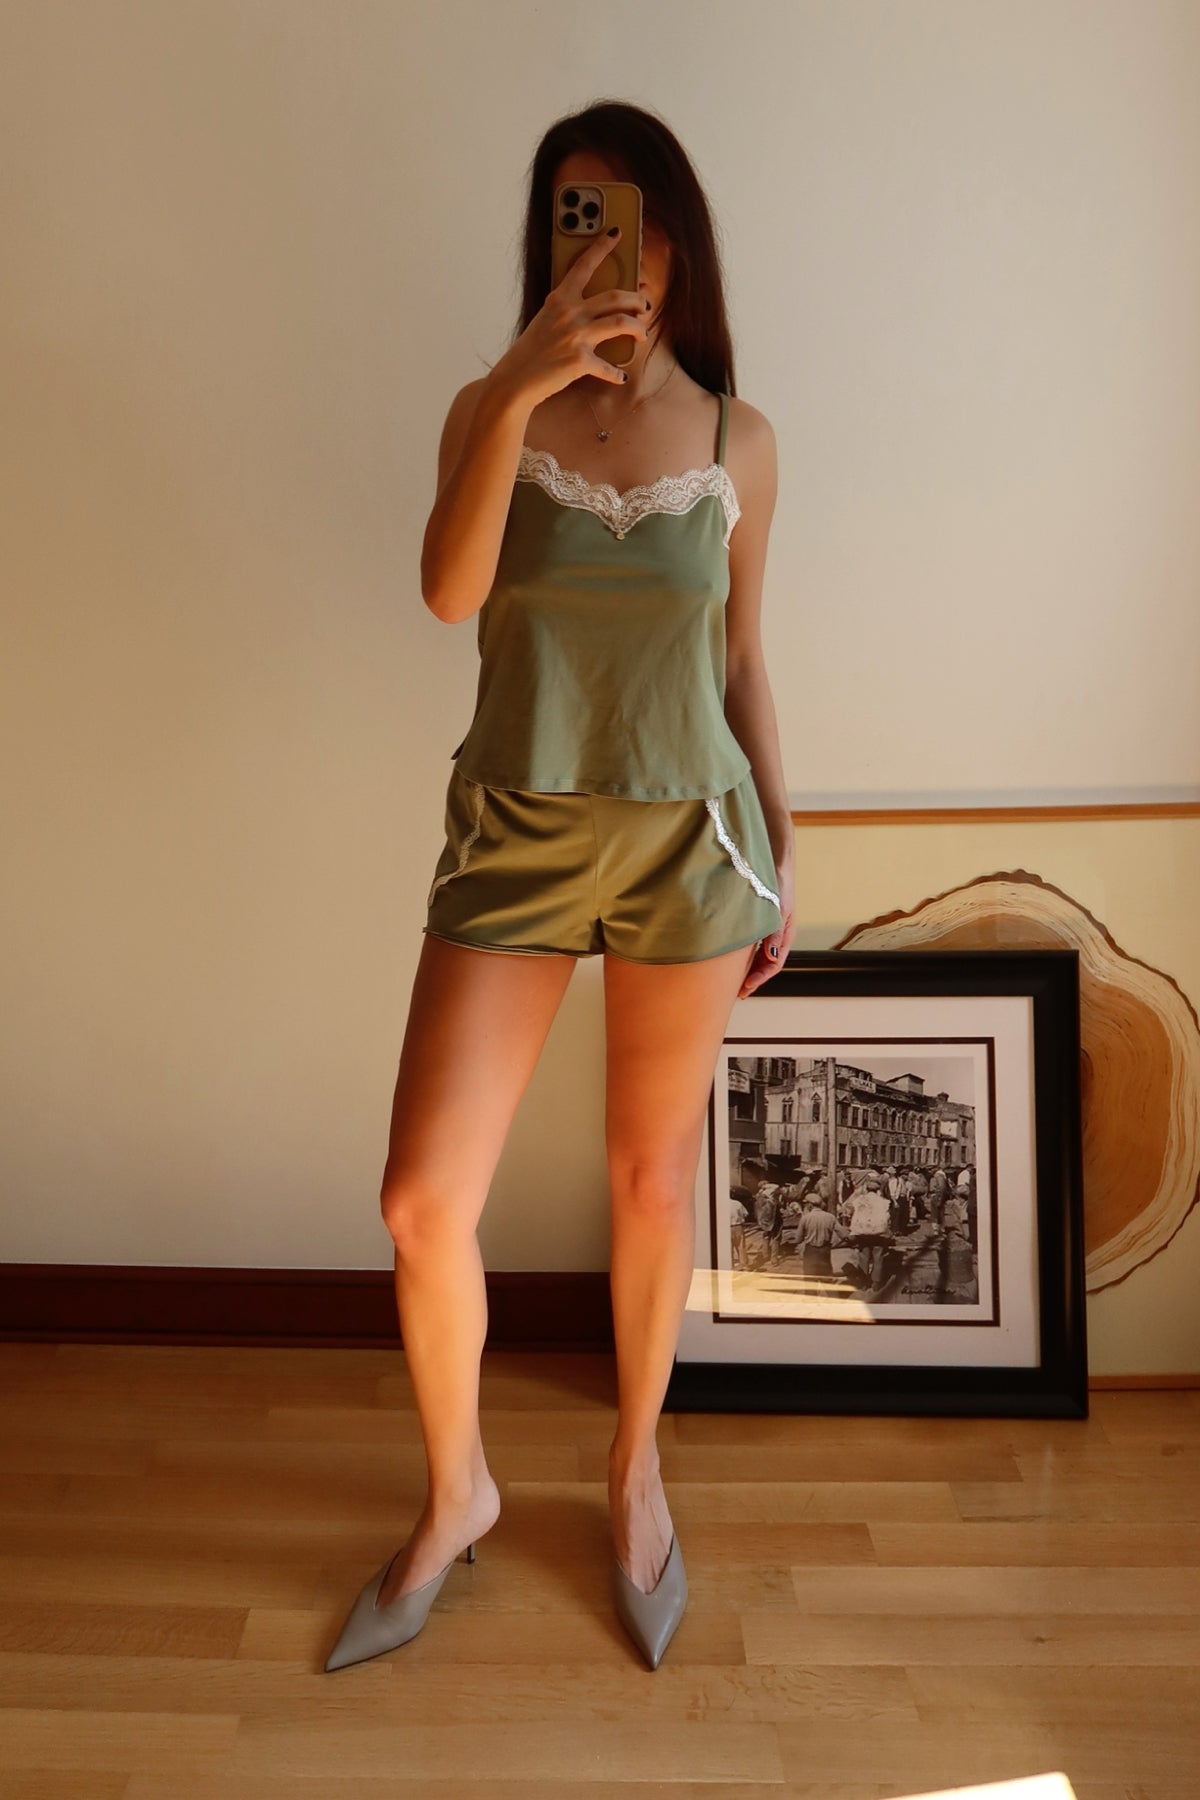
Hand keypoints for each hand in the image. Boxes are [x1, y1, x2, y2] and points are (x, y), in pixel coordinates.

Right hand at [491, 227, 648, 407]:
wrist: (516, 379)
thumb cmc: (532, 350)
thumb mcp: (547, 320)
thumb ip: (569, 311)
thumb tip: (599, 312)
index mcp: (560, 299)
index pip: (583, 265)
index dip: (601, 247)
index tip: (615, 233)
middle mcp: (569, 313)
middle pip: (615, 296)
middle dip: (637, 300)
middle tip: (645, 306)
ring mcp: (575, 336)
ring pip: (621, 322)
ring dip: (639, 328)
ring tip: (642, 333)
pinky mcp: (579, 361)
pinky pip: (609, 367)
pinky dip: (618, 374)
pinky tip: (621, 376)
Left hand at [737, 859, 795, 998]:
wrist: (773, 862)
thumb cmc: (777, 884)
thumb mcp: (777, 910)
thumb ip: (774, 934)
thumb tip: (771, 958)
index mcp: (785, 936)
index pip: (773, 965)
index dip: (759, 979)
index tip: (745, 989)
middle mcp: (776, 936)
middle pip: (765, 965)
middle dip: (752, 980)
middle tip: (737, 994)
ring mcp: (768, 930)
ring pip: (758, 957)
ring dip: (748, 970)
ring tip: (732, 982)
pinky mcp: (758, 923)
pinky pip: (752, 945)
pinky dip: (743, 956)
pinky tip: (731, 960)